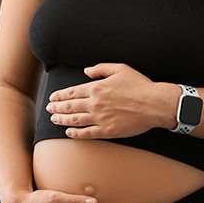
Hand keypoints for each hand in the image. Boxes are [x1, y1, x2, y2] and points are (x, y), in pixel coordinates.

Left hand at [47, 64, 166, 138]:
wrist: (155, 104)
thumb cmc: (139, 85)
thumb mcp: (120, 68)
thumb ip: (100, 69)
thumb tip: (86, 72)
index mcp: (96, 88)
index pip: (72, 92)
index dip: (59, 96)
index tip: (52, 97)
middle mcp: (95, 103)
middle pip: (69, 107)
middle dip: (56, 107)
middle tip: (48, 108)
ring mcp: (100, 118)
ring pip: (75, 120)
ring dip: (62, 120)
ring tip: (53, 119)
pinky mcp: (107, 131)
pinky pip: (87, 133)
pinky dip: (75, 134)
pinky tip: (68, 132)